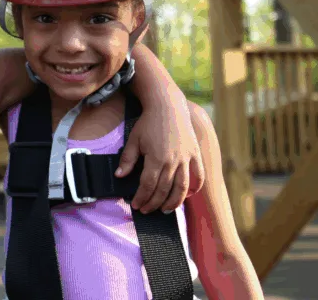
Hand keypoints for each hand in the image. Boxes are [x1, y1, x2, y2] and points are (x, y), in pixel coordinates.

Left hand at [117, 97, 204, 213]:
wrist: (168, 106)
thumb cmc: (149, 123)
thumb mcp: (134, 140)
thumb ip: (128, 159)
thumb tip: (119, 176)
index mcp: (156, 159)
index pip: (148, 185)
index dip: (142, 198)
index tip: (136, 205)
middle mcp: (173, 161)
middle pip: (164, 190)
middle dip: (154, 203)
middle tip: (147, 210)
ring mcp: (186, 158)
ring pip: (182, 187)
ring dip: (174, 202)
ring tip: (166, 210)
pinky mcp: (195, 154)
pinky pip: (199, 175)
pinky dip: (195, 188)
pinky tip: (188, 196)